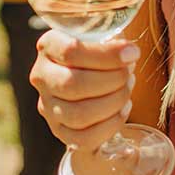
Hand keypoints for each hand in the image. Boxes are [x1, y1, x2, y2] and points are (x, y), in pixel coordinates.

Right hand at [31, 29, 139, 150]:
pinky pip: (83, 139)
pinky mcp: (58, 130)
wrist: (87, 73)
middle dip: (112, 80)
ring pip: (78, 115)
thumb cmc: (98, 51)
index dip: (106, 55)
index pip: (70, 51)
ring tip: (128, 88)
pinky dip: (110, 126)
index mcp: (48, 46)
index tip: (133, 53)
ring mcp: (47, 106)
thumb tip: (129, 54)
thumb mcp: (101, 35)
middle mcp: (42, 76)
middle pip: (74, 84)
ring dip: (113, 103)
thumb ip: (112, 39)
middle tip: (130, 73)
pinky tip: (123, 109)